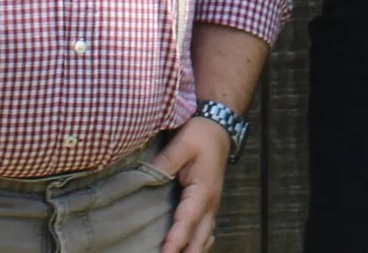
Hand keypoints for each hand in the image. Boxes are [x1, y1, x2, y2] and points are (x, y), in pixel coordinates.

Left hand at [150, 117, 232, 252]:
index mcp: (203, 191)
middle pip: (199, 239)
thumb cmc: (201, 134)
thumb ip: (166, 161)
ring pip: (204, 239)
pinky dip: (197, 245)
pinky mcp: (208, 205)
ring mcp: (211, 206)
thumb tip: (149, 176)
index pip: (187, 222)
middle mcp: (210, 204)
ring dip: (192, 250)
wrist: (219, 127)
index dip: (175, 242)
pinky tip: (187, 249)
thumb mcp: (183, 142)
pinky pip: (205, 232)